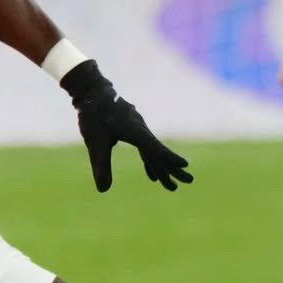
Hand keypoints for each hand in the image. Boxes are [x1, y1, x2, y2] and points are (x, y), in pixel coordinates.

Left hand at [60, 60, 192, 193]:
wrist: (92, 92)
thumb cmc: (94, 116)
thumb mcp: (95, 142)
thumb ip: (101, 165)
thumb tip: (103, 190)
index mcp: (134, 131)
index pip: (154, 147)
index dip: (169, 157)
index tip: (184, 165)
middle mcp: (140, 129)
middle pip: (159, 152)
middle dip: (173, 168)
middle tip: (189, 180)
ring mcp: (138, 129)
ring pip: (153, 151)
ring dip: (162, 168)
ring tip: (171, 186)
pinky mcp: (133, 130)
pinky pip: (146, 148)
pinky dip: (150, 161)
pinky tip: (152, 175)